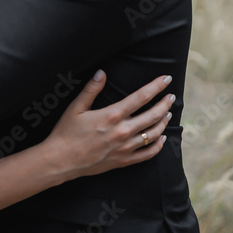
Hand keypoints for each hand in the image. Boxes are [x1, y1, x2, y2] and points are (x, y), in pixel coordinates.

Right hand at [44, 71, 173, 179]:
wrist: (61, 160)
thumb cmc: (66, 132)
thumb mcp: (76, 107)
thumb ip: (91, 89)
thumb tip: (102, 72)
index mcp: (112, 115)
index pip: (141, 97)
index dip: (156, 86)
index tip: (166, 79)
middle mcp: (122, 131)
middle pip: (152, 115)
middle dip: (165, 104)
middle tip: (171, 96)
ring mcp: (125, 148)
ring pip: (153, 134)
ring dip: (163, 122)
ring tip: (168, 114)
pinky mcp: (123, 161)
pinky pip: (147, 154)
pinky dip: (158, 145)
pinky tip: (162, 138)